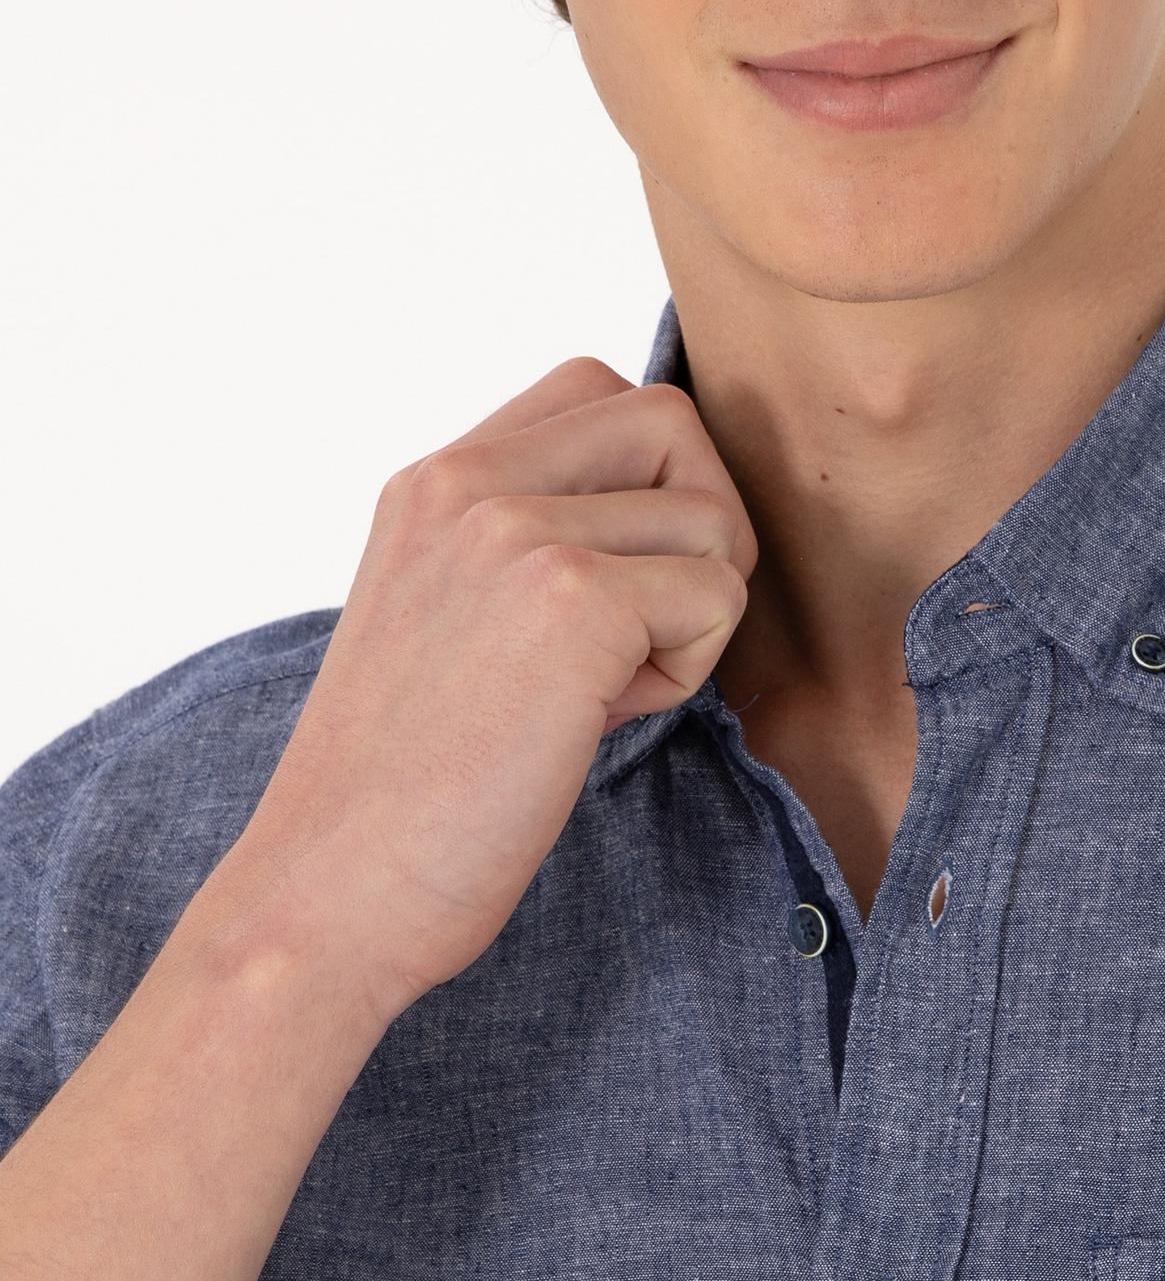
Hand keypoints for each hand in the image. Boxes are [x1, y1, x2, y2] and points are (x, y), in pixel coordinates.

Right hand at [231, 358, 755, 1026]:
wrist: (330, 892)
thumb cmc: (405, 787)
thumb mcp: (445, 616)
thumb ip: (529, 541)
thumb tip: (683, 515)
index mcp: (433, 480)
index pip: (595, 388)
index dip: (646, 478)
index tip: (612, 584)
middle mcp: (466, 480)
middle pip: (673, 422)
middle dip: (700, 526)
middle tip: (644, 631)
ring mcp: (516, 531)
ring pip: (714, 519)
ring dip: (692, 616)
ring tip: (600, 692)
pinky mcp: (572, 598)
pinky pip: (718, 594)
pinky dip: (687, 671)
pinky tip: (600, 722)